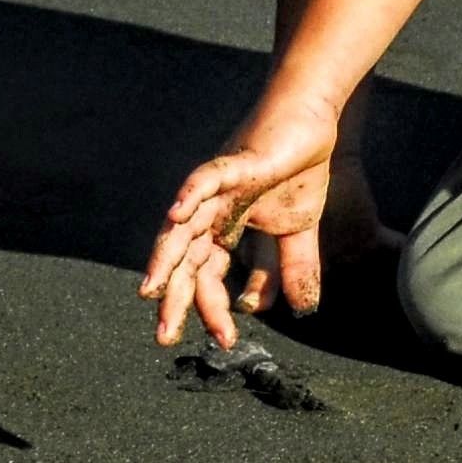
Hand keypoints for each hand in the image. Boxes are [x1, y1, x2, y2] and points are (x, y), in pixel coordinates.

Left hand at [139, 99, 350, 350]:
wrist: (310, 122)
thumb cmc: (298, 170)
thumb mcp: (298, 232)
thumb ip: (293, 269)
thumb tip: (301, 310)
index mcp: (222, 230)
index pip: (209, 277)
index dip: (214, 309)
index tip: (226, 340)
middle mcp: (209, 213)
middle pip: (184, 260)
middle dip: (174, 298)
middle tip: (164, 336)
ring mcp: (216, 189)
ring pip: (181, 226)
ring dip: (165, 258)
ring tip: (151, 289)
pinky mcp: (233, 163)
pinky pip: (204, 180)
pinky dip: (189, 196)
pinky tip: (176, 215)